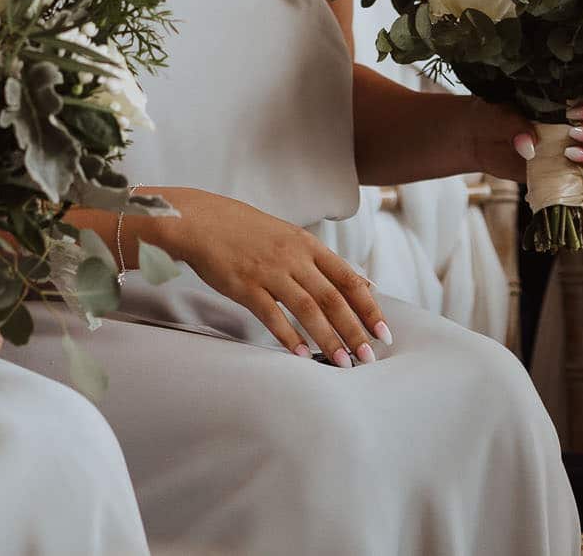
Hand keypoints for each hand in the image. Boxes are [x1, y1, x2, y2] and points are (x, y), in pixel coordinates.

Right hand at [148, 188, 387, 366]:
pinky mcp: (244, 286)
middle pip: (333, 299)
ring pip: (307, 310)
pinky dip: (288, 336)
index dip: (369, 308)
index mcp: (306, 244)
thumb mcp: (288, 235)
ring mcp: (268, 271)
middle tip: (367, 357)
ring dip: (327, 339)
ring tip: (341, 362)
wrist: (199, 220)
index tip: (383, 332)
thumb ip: (321, 261)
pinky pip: (271, 315)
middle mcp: (292, 258)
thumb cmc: (244, 229)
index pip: (349, 279)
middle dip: (353, 331)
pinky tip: (301, 353)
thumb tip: (362, 284)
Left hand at [473, 94, 582, 198]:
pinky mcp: (565, 172)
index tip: (575, 113)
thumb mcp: (500, 113)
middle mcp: (576, 127)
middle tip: (574, 135)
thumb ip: (515, 124)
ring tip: (571, 156)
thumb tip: (529, 144)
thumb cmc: (492, 117)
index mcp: (567, 104)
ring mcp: (573, 150)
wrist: (477, 139)